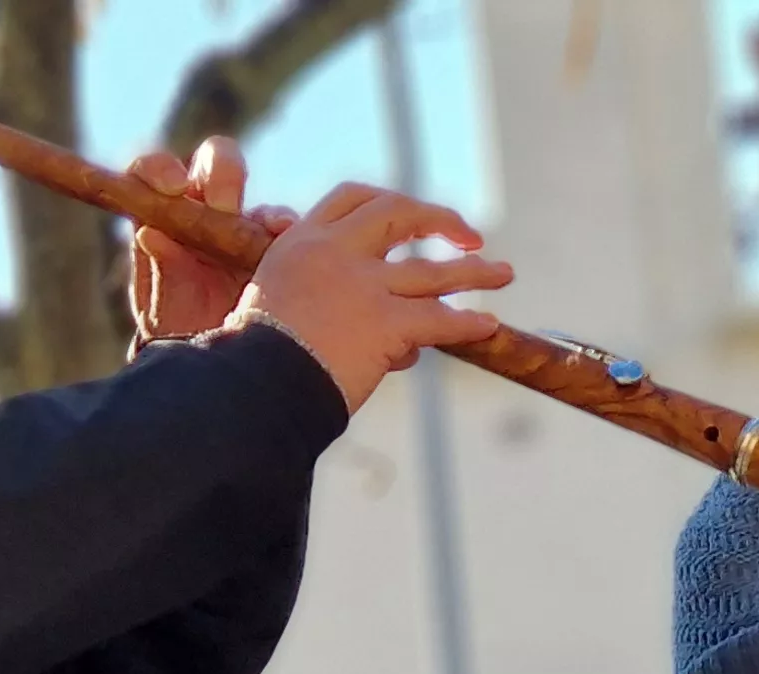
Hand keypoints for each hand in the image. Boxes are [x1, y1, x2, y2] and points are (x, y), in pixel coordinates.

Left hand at [123, 137, 295, 342]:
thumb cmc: (177, 327)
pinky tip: (294, 247)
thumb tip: (148, 234)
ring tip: (272, 231)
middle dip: (223, 175)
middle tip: (223, 205)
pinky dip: (296, 239)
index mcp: (166, 214)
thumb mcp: (161, 306)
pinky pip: (295, 238)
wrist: (211, 365)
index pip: (156, 171)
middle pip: (217, 165)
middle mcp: (208, 211)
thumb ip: (159, 270)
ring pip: (262, 205)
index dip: (161, 169)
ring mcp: (249, 231)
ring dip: (268, 214)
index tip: (172, 187)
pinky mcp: (283, 254)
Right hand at [234, 182, 513, 416]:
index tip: (410, 214)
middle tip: (469, 234)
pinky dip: (468, 322)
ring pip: (433, 270)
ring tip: (505, 273)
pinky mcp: (385, 324)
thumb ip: (314, 295)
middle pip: (399, 214)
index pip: (353, 199)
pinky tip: (489, 324)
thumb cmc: (253, 360)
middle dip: (440, 220)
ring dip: (474, 271)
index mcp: (303, 242)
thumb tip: (362, 318)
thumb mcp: (271, 306)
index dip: (388, 201)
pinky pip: (439, 319)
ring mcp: (364, 286)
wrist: (255, 388)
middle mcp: (336, 253)